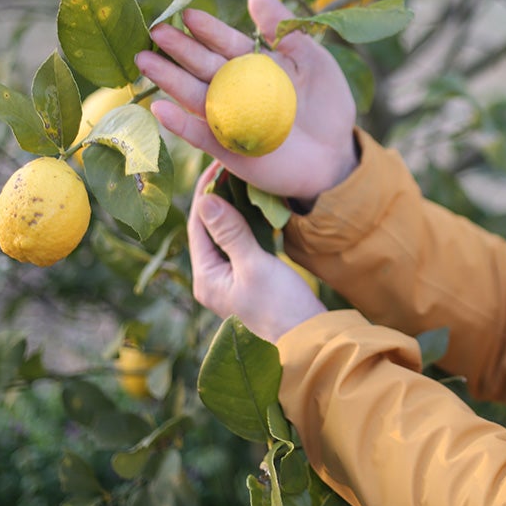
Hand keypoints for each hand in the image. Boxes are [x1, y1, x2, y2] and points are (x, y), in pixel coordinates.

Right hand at [136, 0, 357, 200]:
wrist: (336, 154)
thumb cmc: (327, 104)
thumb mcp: (312, 60)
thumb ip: (285, 30)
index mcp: (253, 64)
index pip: (225, 42)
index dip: (207, 29)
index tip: (187, 13)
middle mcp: (234, 89)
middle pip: (202, 65)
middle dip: (179, 49)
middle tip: (155, 31)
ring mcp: (228, 118)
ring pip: (193, 96)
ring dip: (169, 79)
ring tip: (144, 60)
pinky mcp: (227, 149)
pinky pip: (200, 135)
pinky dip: (180, 124)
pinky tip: (160, 108)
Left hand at [188, 161, 325, 341]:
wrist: (307, 340)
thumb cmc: (280, 306)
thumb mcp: (255, 265)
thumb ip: (230, 232)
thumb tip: (205, 199)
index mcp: (205, 278)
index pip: (197, 225)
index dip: (206, 193)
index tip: (219, 165)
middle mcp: (211, 280)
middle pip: (207, 229)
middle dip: (217, 198)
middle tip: (231, 167)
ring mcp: (229, 282)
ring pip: (224, 236)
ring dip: (232, 210)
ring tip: (242, 181)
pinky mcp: (247, 281)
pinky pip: (239, 245)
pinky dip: (245, 224)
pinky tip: (255, 208)